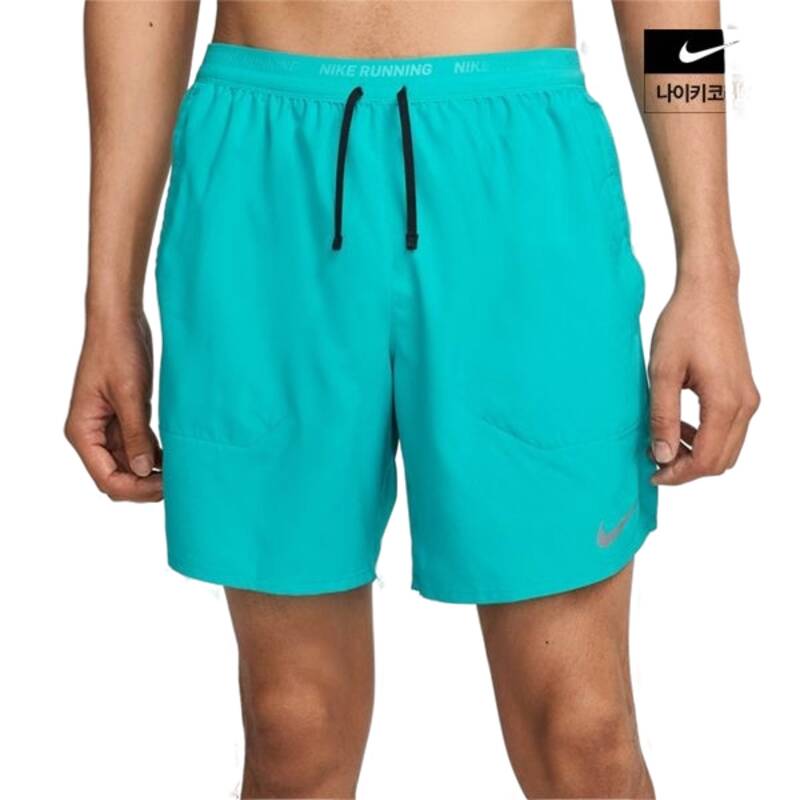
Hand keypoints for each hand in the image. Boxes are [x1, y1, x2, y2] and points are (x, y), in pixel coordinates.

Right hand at [65, 311, 162, 501]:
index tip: (165, 487)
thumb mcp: (130, 393)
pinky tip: (177, 456)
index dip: (135, 489)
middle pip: (117, 476)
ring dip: (152, 472)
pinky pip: (139, 447)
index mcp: (83, 431)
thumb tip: (144, 470)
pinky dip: (156, 455)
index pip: (106, 478)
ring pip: (130, 465)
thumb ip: (136, 434)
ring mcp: (108, 427)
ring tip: (182, 472)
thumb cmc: (118, 350)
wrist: (120, 320)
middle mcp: (92, 434)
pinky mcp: (125, 417)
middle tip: (179, 483)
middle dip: (145, 485)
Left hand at [648, 269, 759, 484]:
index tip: (652, 473)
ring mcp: (747, 397)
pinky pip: (729, 429)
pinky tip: (678, 424)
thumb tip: (662, 455)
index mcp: (725, 402)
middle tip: (655, 460)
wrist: (708, 291)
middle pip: (721, 461)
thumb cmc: (683, 324)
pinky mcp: (743, 390)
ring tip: (662, 441)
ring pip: (727, 448)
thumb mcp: (663, 372)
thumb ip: (662, 416)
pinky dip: (705, 437)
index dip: (678, 474)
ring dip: (696, 453)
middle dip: (688, 469)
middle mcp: (744, 404)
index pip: (706, 460)